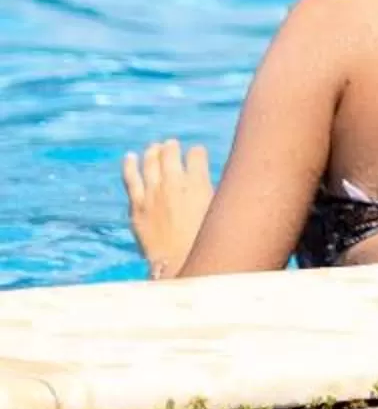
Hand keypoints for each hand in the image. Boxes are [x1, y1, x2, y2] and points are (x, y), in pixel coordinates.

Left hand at [122, 139, 215, 278]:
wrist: (177, 262)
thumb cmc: (205, 239)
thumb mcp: (218, 209)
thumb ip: (212, 190)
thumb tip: (215, 179)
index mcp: (198, 182)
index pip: (196, 153)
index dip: (197, 153)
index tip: (196, 155)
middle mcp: (174, 183)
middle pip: (171, 152)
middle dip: (172, 147)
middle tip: (172, 145)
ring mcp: (152, 193)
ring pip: (150, 161)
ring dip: (153, 151)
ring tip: (154, 147)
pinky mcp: (137, 206)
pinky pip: (131, 179)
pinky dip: (129, 165)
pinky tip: (130, 157)